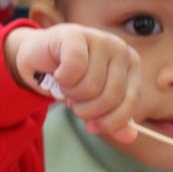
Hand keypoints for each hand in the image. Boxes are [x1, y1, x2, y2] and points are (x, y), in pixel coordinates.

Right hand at [5, 24, 140, 141]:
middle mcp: (121, 49)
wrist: (40, 59)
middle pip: (110, 97)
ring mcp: (100, 39)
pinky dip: (61, 79)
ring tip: (66, 86)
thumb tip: (130, 137)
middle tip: (74, 102)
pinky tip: (57, 72)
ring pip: (90, 86)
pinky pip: (73, 69)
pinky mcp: (76, 34)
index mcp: (132, 65)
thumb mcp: (96, 103)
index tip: (91, 127)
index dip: (109, 121)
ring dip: (71, 95)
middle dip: (86, 109)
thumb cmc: (73, 81)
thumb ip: (114, 120)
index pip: (130, 103)